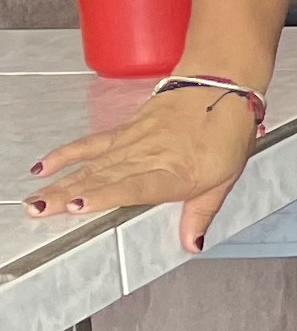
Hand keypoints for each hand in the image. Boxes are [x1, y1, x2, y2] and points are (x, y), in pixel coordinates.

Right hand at [24, 89, 258, 251]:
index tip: (79, 204)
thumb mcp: (225, 178)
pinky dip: (65, 154)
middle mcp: (149, 157)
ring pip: (91, 166)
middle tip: (37, 211)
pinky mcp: (124, 131)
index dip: (106, 195)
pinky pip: (90, 144)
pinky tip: (42, 167)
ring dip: (59, 184)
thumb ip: (201, 212)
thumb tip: (191, 244)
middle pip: (103, 179)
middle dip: (67, 197)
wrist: (222, 86)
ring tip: (34, 201)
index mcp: (176, 173)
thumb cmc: (227, 132)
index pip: (136, 186)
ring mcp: (133, 142)